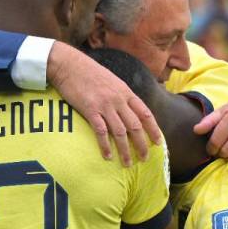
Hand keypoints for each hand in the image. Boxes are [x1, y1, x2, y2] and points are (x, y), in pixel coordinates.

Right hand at [48, 42, 162, 166]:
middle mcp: (118, 100)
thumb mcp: (112, 81)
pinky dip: (105, 146)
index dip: (153, 129)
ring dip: (125, 150)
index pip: (145, 113)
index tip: (158, 142)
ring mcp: (105, 105)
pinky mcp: (90, 110)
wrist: (69, 64)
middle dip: (142, 144)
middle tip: (145, 158)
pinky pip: (101, 131)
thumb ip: (121, 95)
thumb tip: (129, 110)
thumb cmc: (89, 73)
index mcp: (126, 92)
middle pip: (135, 126)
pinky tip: (107, 156)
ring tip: (127, 163)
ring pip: (120, 132)